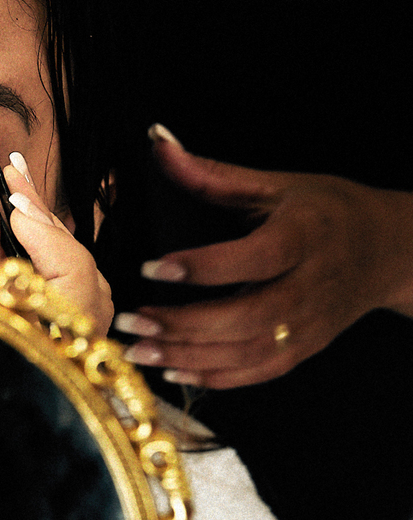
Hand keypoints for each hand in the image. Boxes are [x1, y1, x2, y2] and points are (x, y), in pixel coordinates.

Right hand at [0, 155, 113, 335]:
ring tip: (19, 199)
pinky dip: (52, 259)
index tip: (5, 190)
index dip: (35, 219)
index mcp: (65, 327)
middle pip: (75, 256)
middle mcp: (86, 333)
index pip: (65, 256)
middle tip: (13, 171)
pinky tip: (31, 238)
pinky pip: (74, 288)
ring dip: (48, 233)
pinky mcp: (77, 338)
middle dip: (40, 212)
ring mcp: (86, 336)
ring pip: (77, 271)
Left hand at [115, 125, 412, 387]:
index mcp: (306, 236)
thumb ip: (211, 173)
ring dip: (188, 357)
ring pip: (248, 351)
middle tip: (131, 320)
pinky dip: (214, 378)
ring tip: (137, 350)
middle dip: (184, 324)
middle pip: (248, 316)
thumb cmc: (327, 212)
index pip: (255, 257)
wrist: (387, 252)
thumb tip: (158, 141)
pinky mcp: (304, 349)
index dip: (203, 267)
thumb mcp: (275, 184)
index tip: (151, 267)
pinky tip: (171, 371)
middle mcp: (310, 285)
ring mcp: (309, 324)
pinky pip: (258, 372)